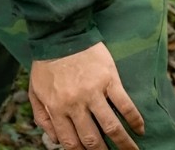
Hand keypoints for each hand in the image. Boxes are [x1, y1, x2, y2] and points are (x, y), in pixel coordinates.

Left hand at [29, 42, 144, 149]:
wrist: (59, 35)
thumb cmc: (46, 65)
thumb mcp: (35, 91)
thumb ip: (41, 116)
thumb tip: (54, 140)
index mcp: (55, 107)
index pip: (70, 141)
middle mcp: (74, 103)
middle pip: (92, 139)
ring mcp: (93, 92)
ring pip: (112, 127)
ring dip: (124, 144)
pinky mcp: (109, 80)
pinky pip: (125, 105)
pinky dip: (135, 120)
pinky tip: (140, 129)